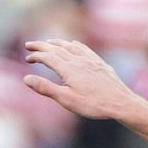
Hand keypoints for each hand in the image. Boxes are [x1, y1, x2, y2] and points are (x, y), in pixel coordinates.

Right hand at [22, 38, 137, 120]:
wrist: (122, 103)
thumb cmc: (94, 104)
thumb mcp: (67, 100)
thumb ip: (46, 88)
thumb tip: (26, 78)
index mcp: (68, 69)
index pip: (48, 57)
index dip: (36, 56)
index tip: (27, 58)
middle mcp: (78, 60)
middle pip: (56, 48)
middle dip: (41, 46)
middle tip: (29, 45)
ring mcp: (90, 60)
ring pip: (70, 46)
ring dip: (56, 43)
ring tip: (48, 42)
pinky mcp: (100, 63)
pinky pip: (84, 49)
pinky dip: (74, 45)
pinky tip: (73, 44)